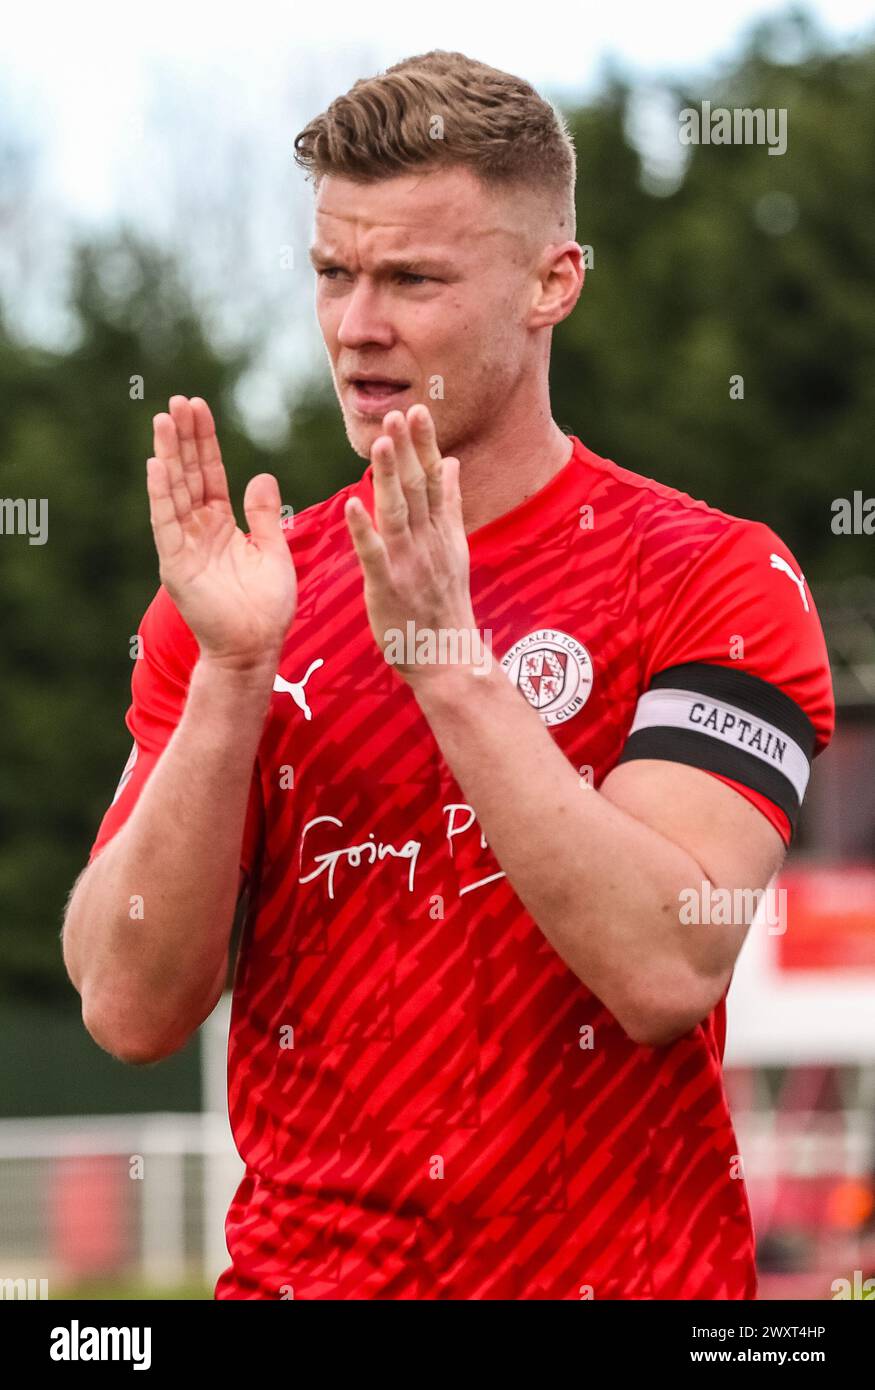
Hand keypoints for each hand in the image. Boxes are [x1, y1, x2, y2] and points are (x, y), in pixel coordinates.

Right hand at [147, 396, 296, 669]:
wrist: (255, 646)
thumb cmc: (266, 606)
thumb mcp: (272, 550)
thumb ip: (263, 514)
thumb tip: (261, 475)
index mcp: (221, 525)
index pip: (209, 473)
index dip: (204, 441)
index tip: (198, 407)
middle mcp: (198, 530)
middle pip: (188, 474)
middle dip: (183, 437)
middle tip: (178, 400)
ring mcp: (184, 545)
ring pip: (174, 490)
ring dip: (168, 454)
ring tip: (163, 418)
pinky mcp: (176, 563)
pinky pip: (166, 522)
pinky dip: (161, 494)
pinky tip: (157, 464)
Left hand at [345, 404, 485, 683]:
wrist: (446, 658)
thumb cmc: (444, 605)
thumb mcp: (455, 550)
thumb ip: (451, 505)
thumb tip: (450, 463)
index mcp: (442, 532)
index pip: (434, 480)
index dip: (426, 445)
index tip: (419, 410)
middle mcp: (428, 542)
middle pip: (418, 488)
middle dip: (409, 449)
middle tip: (401, 412)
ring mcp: (409, 564)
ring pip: (398, 512)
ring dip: (390, 477)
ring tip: (382, 442)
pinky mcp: (388, 587)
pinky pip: (374, 554)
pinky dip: (364, 529)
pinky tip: (353, 503)